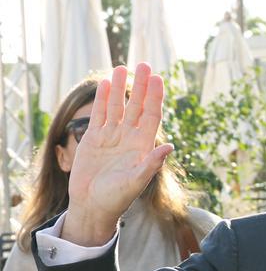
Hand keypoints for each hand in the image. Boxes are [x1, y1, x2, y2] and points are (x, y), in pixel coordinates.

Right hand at [63, 63, 172, 245]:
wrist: (92, 206)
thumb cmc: (116, 199)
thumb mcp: (135, 182)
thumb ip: (151, 164)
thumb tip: (170, 147)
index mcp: (142, 147)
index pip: (152, 116)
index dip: (155, 98)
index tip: (158, 79)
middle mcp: (128, 138)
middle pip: (137, 106)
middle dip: (141, 87)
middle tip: (144, 64)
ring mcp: (111, 137)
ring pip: (117, 107)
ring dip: (121, 88)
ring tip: (122, 67)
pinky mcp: (94, 139)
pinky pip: (99, 114)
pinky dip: (102, 99)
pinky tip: (106, 83)